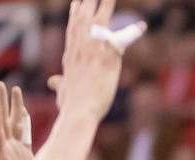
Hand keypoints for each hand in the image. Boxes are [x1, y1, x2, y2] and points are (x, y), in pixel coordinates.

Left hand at [0, 82, 33, 159]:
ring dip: (15, 107)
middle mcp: (6, 148)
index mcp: (1, 153)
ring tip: (16, 89)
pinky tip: (24, 110)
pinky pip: (24, 133)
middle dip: (3, 103)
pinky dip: (25, 120)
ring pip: (15, 123)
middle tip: (1, 84)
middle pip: (4, 121)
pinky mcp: (23, 154)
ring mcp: (15, 150)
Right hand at [53, 0, 146, 121]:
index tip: (77, 2)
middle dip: (88, 2)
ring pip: (99, 22)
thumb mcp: (63, 91)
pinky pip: (121, 42)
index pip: (73, 29)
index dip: (75, 14)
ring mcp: (94, 53)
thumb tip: (53, 82)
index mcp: (71, 55)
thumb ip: (59, 83)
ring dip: (105, 6)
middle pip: (84, 19)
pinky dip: (132, 34)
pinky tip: (140, 27)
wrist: (78, 113)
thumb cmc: (70, 106)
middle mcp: (81, 49)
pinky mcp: (108, 61)